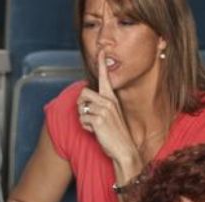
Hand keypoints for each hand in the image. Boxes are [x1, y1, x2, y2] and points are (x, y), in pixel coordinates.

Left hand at [76, 49, 137, 164]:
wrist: (123, 149)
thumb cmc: (115, 133)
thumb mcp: (109, 115)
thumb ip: (100, 105)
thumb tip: (84, 99)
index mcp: (112, 98)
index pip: (105, 78)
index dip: (102, 64)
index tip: (101, 50)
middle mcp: (108, 101)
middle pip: (83, 93)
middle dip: (81, 104)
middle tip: (89, 115)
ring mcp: (103, 110)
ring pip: (81, 107)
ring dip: (83, 117)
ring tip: (94, 125)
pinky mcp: (98, 120)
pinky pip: (82, 119)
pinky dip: (85, 127)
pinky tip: (96, 132)